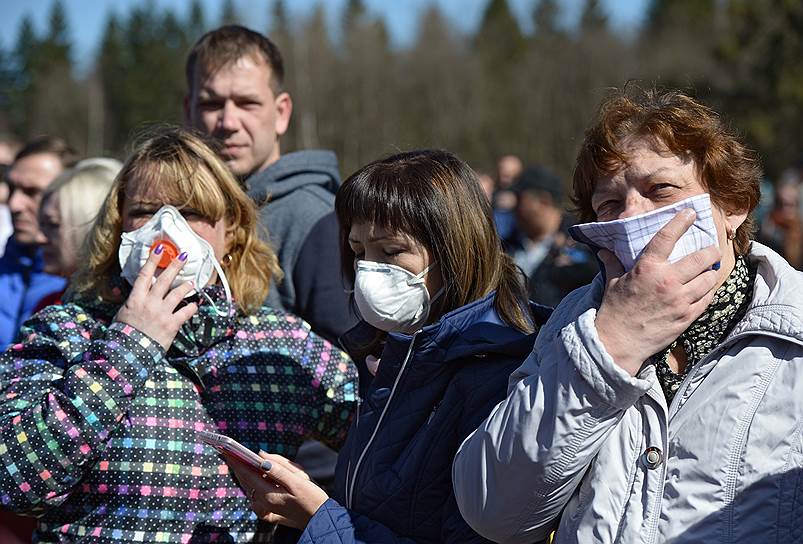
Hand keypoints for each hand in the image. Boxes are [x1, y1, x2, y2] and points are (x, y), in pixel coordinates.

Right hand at [114, 245, 197, 349]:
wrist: (129, 354)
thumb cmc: (123, 334)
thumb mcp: (121, 315)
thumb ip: (127, 301)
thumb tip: (119, 290)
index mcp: (135, 299)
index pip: (144, 274)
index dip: (152, 260)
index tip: (159, 248)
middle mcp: (150, 303)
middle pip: (164, 280)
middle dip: (175, 266)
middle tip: (184, 256)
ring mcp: (162, 313)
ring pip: (177, 294)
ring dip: (185, 286)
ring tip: (191, 283)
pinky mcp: (172, 325)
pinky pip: (185, 313)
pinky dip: (191, 308)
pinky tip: (194, 305)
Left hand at [226, 452, 327, 529]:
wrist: (321, 519)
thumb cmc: (312, 499)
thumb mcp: (298, 481)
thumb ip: (278, 469)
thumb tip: (261, 456)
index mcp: (269, 495)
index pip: (248, 474)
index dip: (237, 462)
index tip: (228, 450)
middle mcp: (264, 503)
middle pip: (247, 482)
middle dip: (238, 467)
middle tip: (230, 454)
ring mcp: (267, 509)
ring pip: (251, 489)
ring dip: (245, 476)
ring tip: (241, 463)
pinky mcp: (271, 512)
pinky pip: (257, 498)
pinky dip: (254, 487)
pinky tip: (258, 480)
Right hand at [595, 209, 720, 374]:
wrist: (618, 342)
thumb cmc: (614, 310)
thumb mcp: (612, 282)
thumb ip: (613, 264)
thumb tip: (604, 251)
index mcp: (647, 268)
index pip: (668, 237)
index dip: (681, 221)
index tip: (691, 213)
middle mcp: (667, 281)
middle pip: (702, 257)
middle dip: (711, 250)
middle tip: (711, 249)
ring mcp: (680, 300)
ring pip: (709, 278)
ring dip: (711, 272)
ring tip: (709, 270)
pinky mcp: (687, 316)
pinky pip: (707, 298)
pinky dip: (708, 291)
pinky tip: (704, 289)